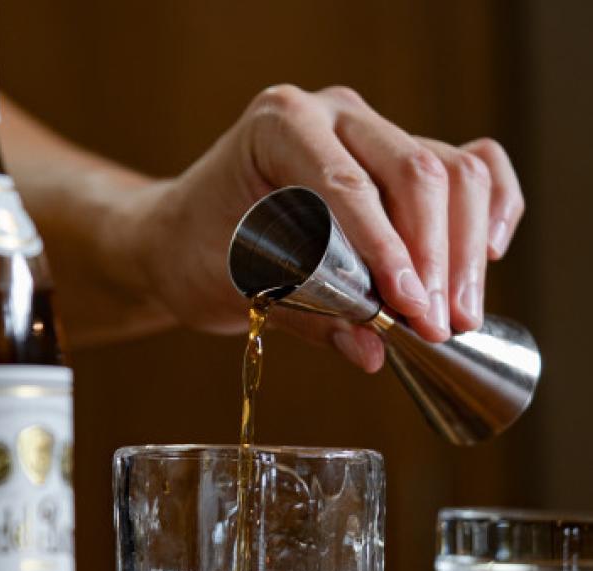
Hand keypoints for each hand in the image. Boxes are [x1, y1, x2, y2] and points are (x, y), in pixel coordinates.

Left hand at [135, 85, 524, 371]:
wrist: (184, 235)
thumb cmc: (198, 251)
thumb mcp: (236, 285)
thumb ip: (305, 315)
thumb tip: (372, 352)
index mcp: (280, 126)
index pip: (347, 184)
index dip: (387, 248)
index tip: (409, 307)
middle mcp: (334, 115)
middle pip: (415, 170)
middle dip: (434, 256)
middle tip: (439, 325)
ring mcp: (371, 131)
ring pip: (452, 170)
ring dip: (464, 247)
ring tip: (459, 315)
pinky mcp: (397, 158)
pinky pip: (469, 167)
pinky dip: (489, 207)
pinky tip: (489, 254)